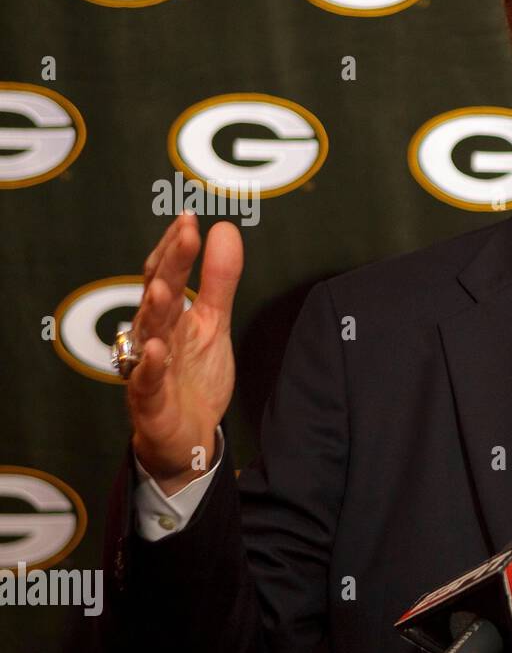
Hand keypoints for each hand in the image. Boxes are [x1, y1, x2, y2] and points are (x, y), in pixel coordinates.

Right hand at [125, 212, 242, 496]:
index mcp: (169, 315)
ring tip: (163, 288)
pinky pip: (146, 382)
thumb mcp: (214, 323)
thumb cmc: (194, 375)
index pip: (166, 273)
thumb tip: (224, 229)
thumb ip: (219, 280)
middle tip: (184, 234)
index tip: (190, 218)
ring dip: (154, 310)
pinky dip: (149, 366)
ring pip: (147, 334)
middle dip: (170, 265)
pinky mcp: (149, 401)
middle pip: (159, 294)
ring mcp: (147, 367)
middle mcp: (153, 335)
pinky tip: (157, 349)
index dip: (177, 247)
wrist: (188, 435)